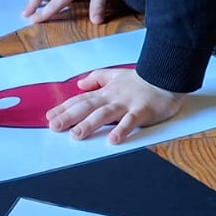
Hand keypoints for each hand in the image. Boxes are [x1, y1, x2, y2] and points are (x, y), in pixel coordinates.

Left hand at [47, 66, 186, 144]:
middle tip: (54, 127)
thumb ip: (97, 78)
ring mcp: (127, 104)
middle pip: (88, 107)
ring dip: (90, 124)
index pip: (81, 100)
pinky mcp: (142, 111)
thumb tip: (79, 84)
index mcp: (106, 92)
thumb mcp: (116, 75)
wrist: (166, 75)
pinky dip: (122, 130)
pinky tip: (113, 140)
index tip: (49, 117)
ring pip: (105, 114)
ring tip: (76, 134)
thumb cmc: (141, 80)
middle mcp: (112, 97)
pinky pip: (130, 121)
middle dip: (70, 117)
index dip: (64, 108)